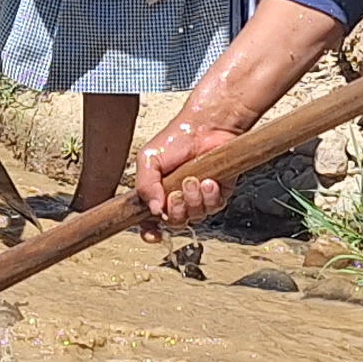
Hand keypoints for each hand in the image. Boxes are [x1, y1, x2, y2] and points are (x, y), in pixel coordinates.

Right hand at [131, 116, 241, 234]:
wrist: (206, 127)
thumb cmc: (177, 139)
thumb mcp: (149, 159)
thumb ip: (145, 185)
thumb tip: (153, 210)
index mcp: (157, 193)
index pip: (150, 222)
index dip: (151, 231)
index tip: (153, 234)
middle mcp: (177, 199)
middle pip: (175, 223)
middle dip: (175, 210)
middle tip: (176, 192)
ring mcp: (198, 198)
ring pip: (195, 217)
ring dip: (193, 200)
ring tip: (193, 179)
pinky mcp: (218, 194)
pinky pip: (214, 208)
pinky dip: (210, 196)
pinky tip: (209, 181)